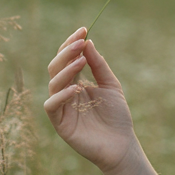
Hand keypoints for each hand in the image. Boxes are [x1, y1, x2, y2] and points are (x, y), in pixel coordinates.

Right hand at [44, 27, 139, 171]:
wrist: (122, 145)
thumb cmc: (117, 116)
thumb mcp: (111, 85)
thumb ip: (99, 65)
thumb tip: (88, 42)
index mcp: (76, 81)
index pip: (68, 58)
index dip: (72, 43)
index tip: (83, 29)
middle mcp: (66, 92)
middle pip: (56, 67)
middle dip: (66, 52)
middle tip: (79, 42)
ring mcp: (62, 107)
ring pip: (53, 83)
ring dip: (66, 70)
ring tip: (81, 60)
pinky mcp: (60, 123)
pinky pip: (52, 105)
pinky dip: (61, 95)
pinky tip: (75, 88)